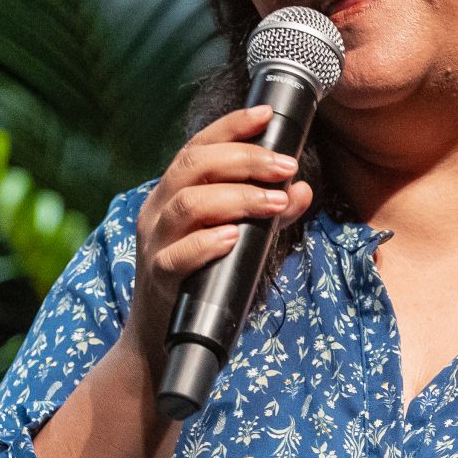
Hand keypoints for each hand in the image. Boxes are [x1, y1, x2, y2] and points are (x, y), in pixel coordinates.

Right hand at [122, 103, 316, 371]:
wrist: (163, 343)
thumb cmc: (203, 283)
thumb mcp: (238, 242)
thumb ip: (268, 215)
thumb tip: (302, 189)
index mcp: (172, 193)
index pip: (198, 147)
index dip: (231, 126)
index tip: (266, 115)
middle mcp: (158, 211)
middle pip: (195, 166)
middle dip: (244, 159)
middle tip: (287, 166)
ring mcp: (154, 244)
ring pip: (188, 203)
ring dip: (237, 197)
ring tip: (275, 202)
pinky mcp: (159, 279)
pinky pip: (178, 254)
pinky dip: (208, 242)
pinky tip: (235, 236)